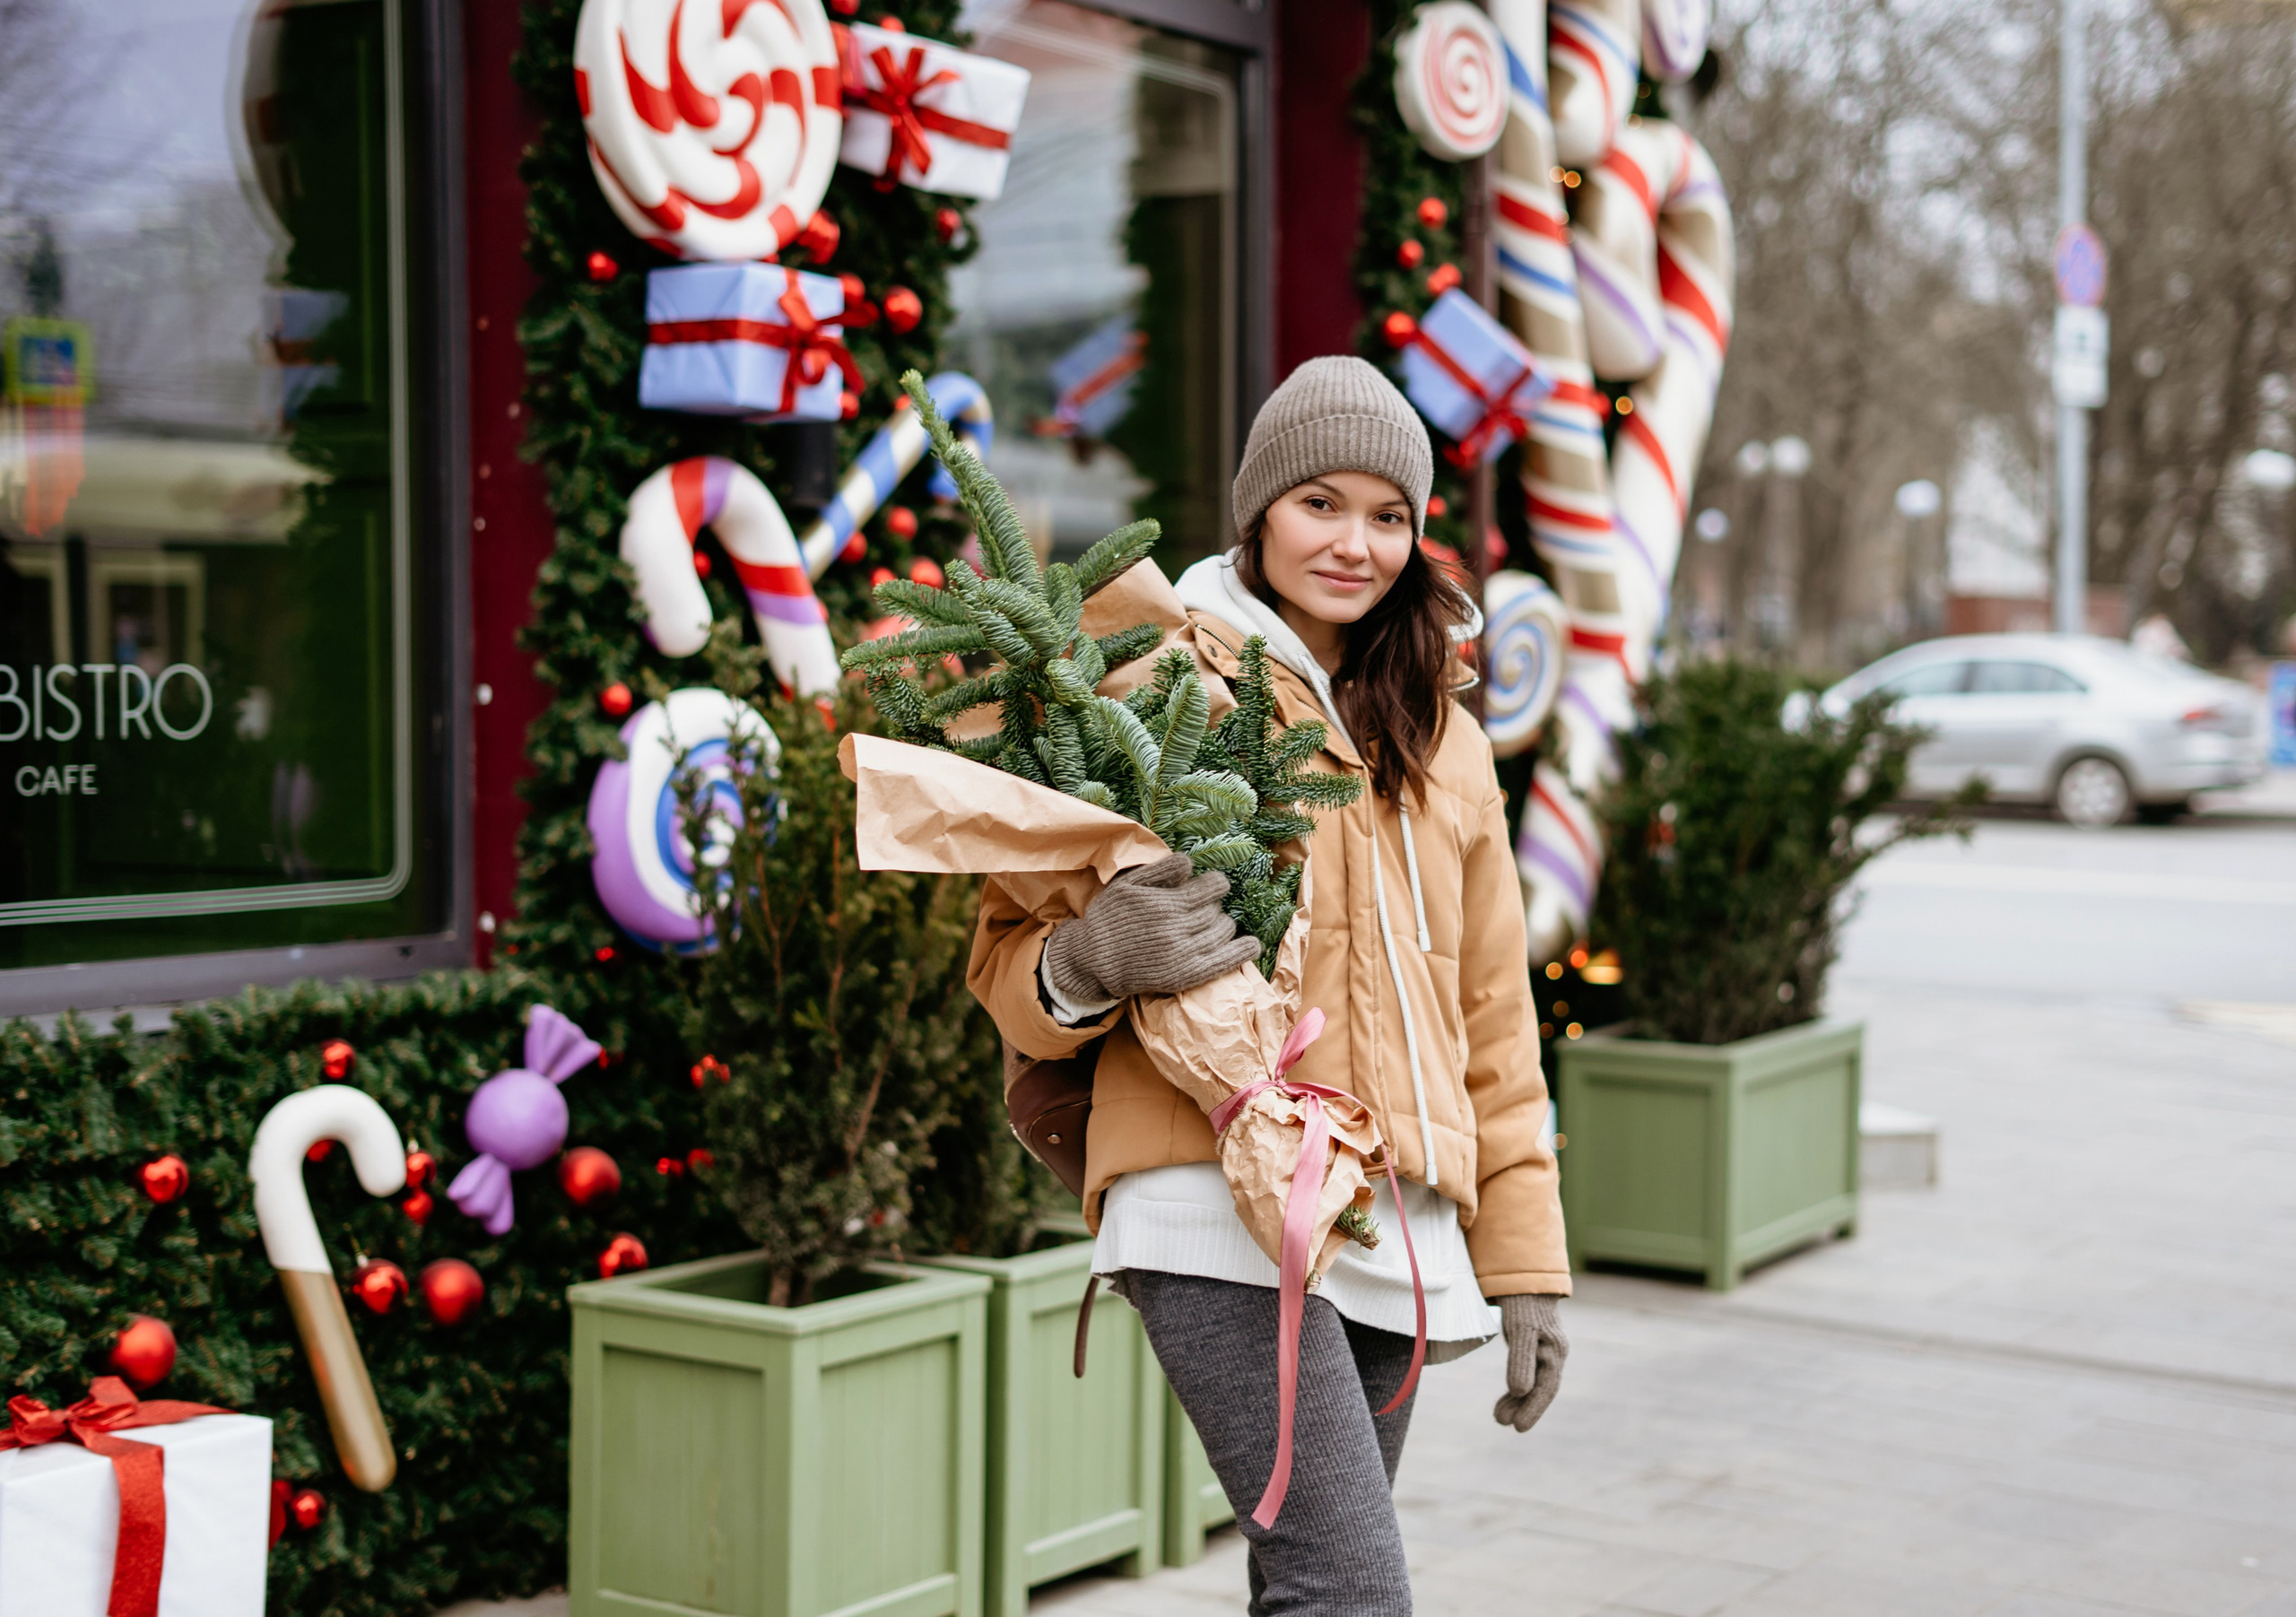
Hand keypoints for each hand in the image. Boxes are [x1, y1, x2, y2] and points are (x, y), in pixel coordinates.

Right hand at [1042, 852, 1260, 1003]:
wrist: (1093, 960)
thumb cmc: (1110, 918)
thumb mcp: (1127, 885)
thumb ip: (1160, 871)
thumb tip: (1190, 864)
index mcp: (1167, 903)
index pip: (1213, 887)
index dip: (1215, 885)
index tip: (1210, 888)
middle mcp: (1178, 928)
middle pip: (1217, 910)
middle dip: (1213, 907)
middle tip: (1201, 910)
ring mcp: (1185, 953)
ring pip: (1223, 931)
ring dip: (1222, 925)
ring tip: (1210, 927)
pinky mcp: (1187, 975)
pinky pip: (1225, 960)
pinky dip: (1243, 951)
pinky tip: (1252, 944)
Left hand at [1493, 1293, 1567, 1431]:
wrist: (1522, 1277)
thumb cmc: (1523, 1303)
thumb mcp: (1520, 1329)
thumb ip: (1521, 1360)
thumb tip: (1521, 1392)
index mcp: (1555, 1351)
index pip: (1546, 1387)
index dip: (1533, 1409)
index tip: (1518, 1427)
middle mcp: (1552, 1353)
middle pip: (1540, 1388)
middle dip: (1523, 1408)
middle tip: (1503, 1423)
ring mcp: (1542, 1350)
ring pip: (1532, 1383)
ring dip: (1516, 1400)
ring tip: (1498, 1417)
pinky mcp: (1531, 1346)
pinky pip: (1525, 1373)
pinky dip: (1515, 1387)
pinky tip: (1506, 1399)